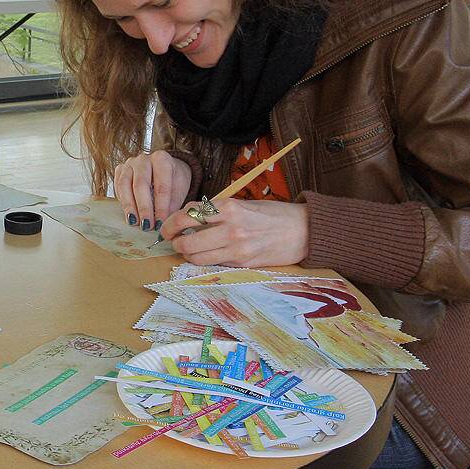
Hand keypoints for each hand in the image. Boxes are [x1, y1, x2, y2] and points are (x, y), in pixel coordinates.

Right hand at [113, 150, 191, 232]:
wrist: (166, 169)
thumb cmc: (173, 180)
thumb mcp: (179, 190)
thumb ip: (172, 205)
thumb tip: (163, 224)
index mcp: (162, 159)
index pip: (161, 186)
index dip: (161, 207)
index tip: (161, 223)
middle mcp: (143, 158)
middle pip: (141, 184)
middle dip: (144, 208)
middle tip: (147, 225)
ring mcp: (129, 163)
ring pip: (125, 185)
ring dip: (129, 206)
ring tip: (135, 222)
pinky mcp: (120, 170)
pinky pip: (117, 187)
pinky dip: (122, 201)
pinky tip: (129, 213)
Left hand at [159, 198, 309, 267]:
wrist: (303, 231)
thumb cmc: (273, 214)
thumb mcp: (242, 204)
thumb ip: (216, 210)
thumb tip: (189, 217)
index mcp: (229, 208)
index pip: (188, 216)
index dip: (171, 223)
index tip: (166, 227)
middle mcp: (231, 229)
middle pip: (188, 242)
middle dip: (175, 243)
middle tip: (174, 241)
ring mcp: (237, 249)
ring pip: (197, 258)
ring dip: (187, 255)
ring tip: (189, 249)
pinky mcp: (243, 264)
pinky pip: (214, 264)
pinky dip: (205, 260)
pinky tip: (207, 254)